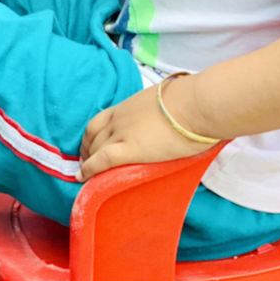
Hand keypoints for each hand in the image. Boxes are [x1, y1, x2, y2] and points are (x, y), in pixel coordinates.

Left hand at [78, 77, 215, 180]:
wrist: (196, 104)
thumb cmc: (191, 103)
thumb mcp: (165, 104)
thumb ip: (158, 114)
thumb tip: (169, 123)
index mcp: (128, 106)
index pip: (99, 120)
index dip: (91, 135)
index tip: (89, 145)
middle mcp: (120, 118)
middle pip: (94, 135)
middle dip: (87, 150)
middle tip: (85, 163)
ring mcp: (123, 133)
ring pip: (96, 148)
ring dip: (87, 161)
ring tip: (85, 175)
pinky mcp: (130, 149)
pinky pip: (102, 160)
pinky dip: (89, 169)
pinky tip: (83, 177)